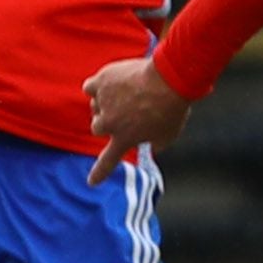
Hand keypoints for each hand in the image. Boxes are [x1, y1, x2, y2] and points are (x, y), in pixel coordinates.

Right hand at [81, 55, 194, 176]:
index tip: (92, 182)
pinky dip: (97, 86)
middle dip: (109, 121)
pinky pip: (89, 88)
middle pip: (97, 127)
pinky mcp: (101, 82)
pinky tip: (110, 83)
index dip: (99, 173)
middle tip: (125, 111)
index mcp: (124, 140)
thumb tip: (149, 144)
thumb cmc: (172, 108)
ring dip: (105, 102)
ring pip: (95, 106)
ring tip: (126, 93)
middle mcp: (109, 124)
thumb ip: (155, 143)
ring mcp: (103, 103)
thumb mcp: (168, 135)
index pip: (108, 162)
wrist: (169, 80)